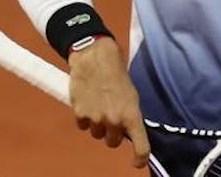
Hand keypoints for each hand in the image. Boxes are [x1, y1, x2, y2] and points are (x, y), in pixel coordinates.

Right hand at [67, 37, 150, 168]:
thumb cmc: (116, 75)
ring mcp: (96, 119)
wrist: (95, 58)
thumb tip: (130, 132)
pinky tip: (88, 101)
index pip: (141, 146)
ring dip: (98, 124)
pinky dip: (85, 117)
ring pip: (97, 135)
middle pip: (113, 142)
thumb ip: (130, 115)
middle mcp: (114, 121)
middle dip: (112, 133)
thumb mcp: (131, 95)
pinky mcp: (80, 114)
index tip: (137, 163)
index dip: (140, 158)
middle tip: (112, 117)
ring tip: (99, 104)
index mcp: (132, 115)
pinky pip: (83, 126)